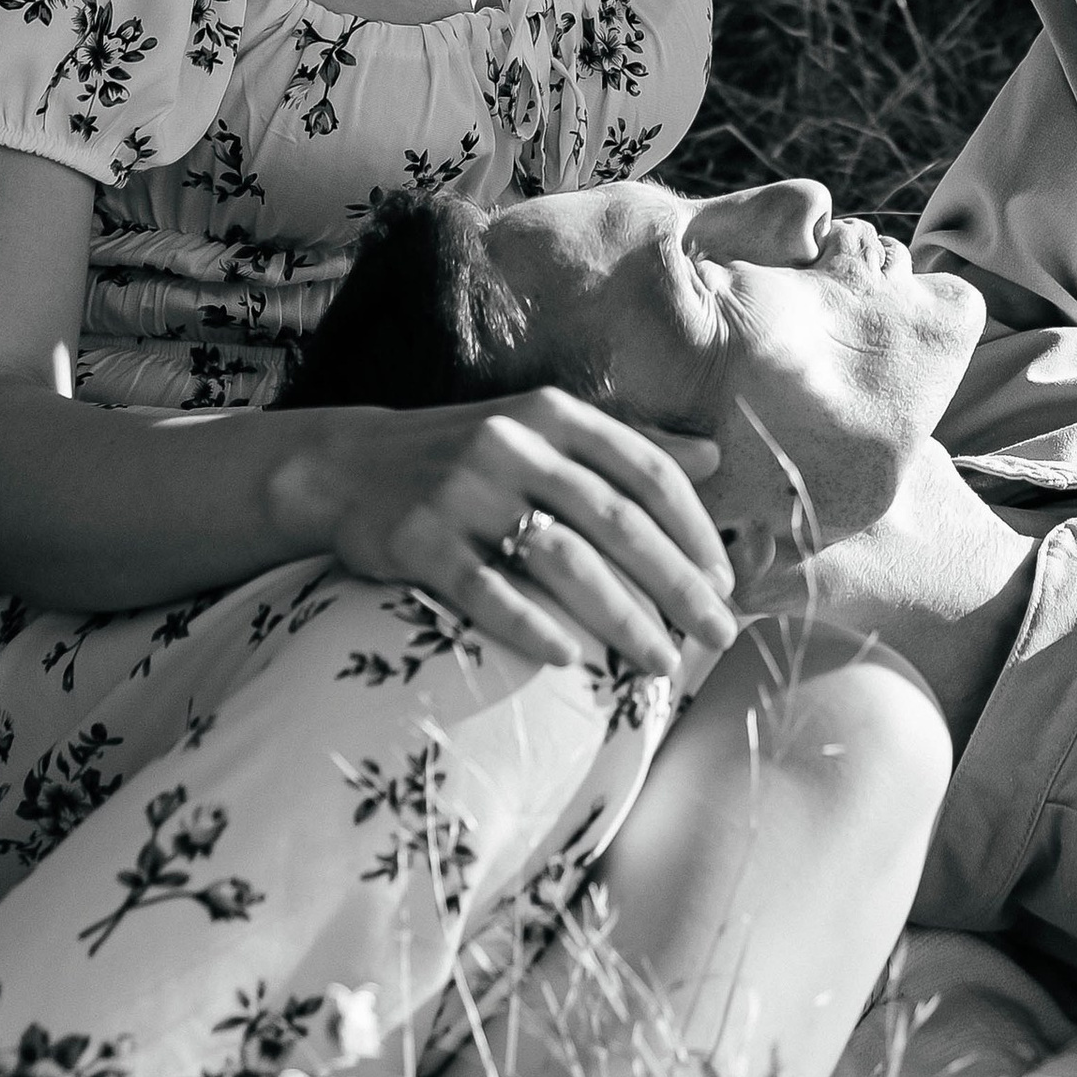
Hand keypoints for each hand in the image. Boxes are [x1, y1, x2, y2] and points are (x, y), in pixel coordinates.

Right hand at [269, 391, 737, 677]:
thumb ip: (626, 444)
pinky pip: (485, 590)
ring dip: (621, 618)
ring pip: (563, 561)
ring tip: (661, 663)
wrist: (349, 466)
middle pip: (618, 522)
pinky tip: (573, 660)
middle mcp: (514, 444)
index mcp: (553, 413)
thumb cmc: (470, 454)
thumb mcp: (546, 430)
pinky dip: (531, 626)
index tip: (727, 582)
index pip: (646, 471)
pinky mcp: (418, 539)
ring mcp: (464, 491)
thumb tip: (714, 456)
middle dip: (678, 585)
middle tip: (718, 635)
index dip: (694, 530)